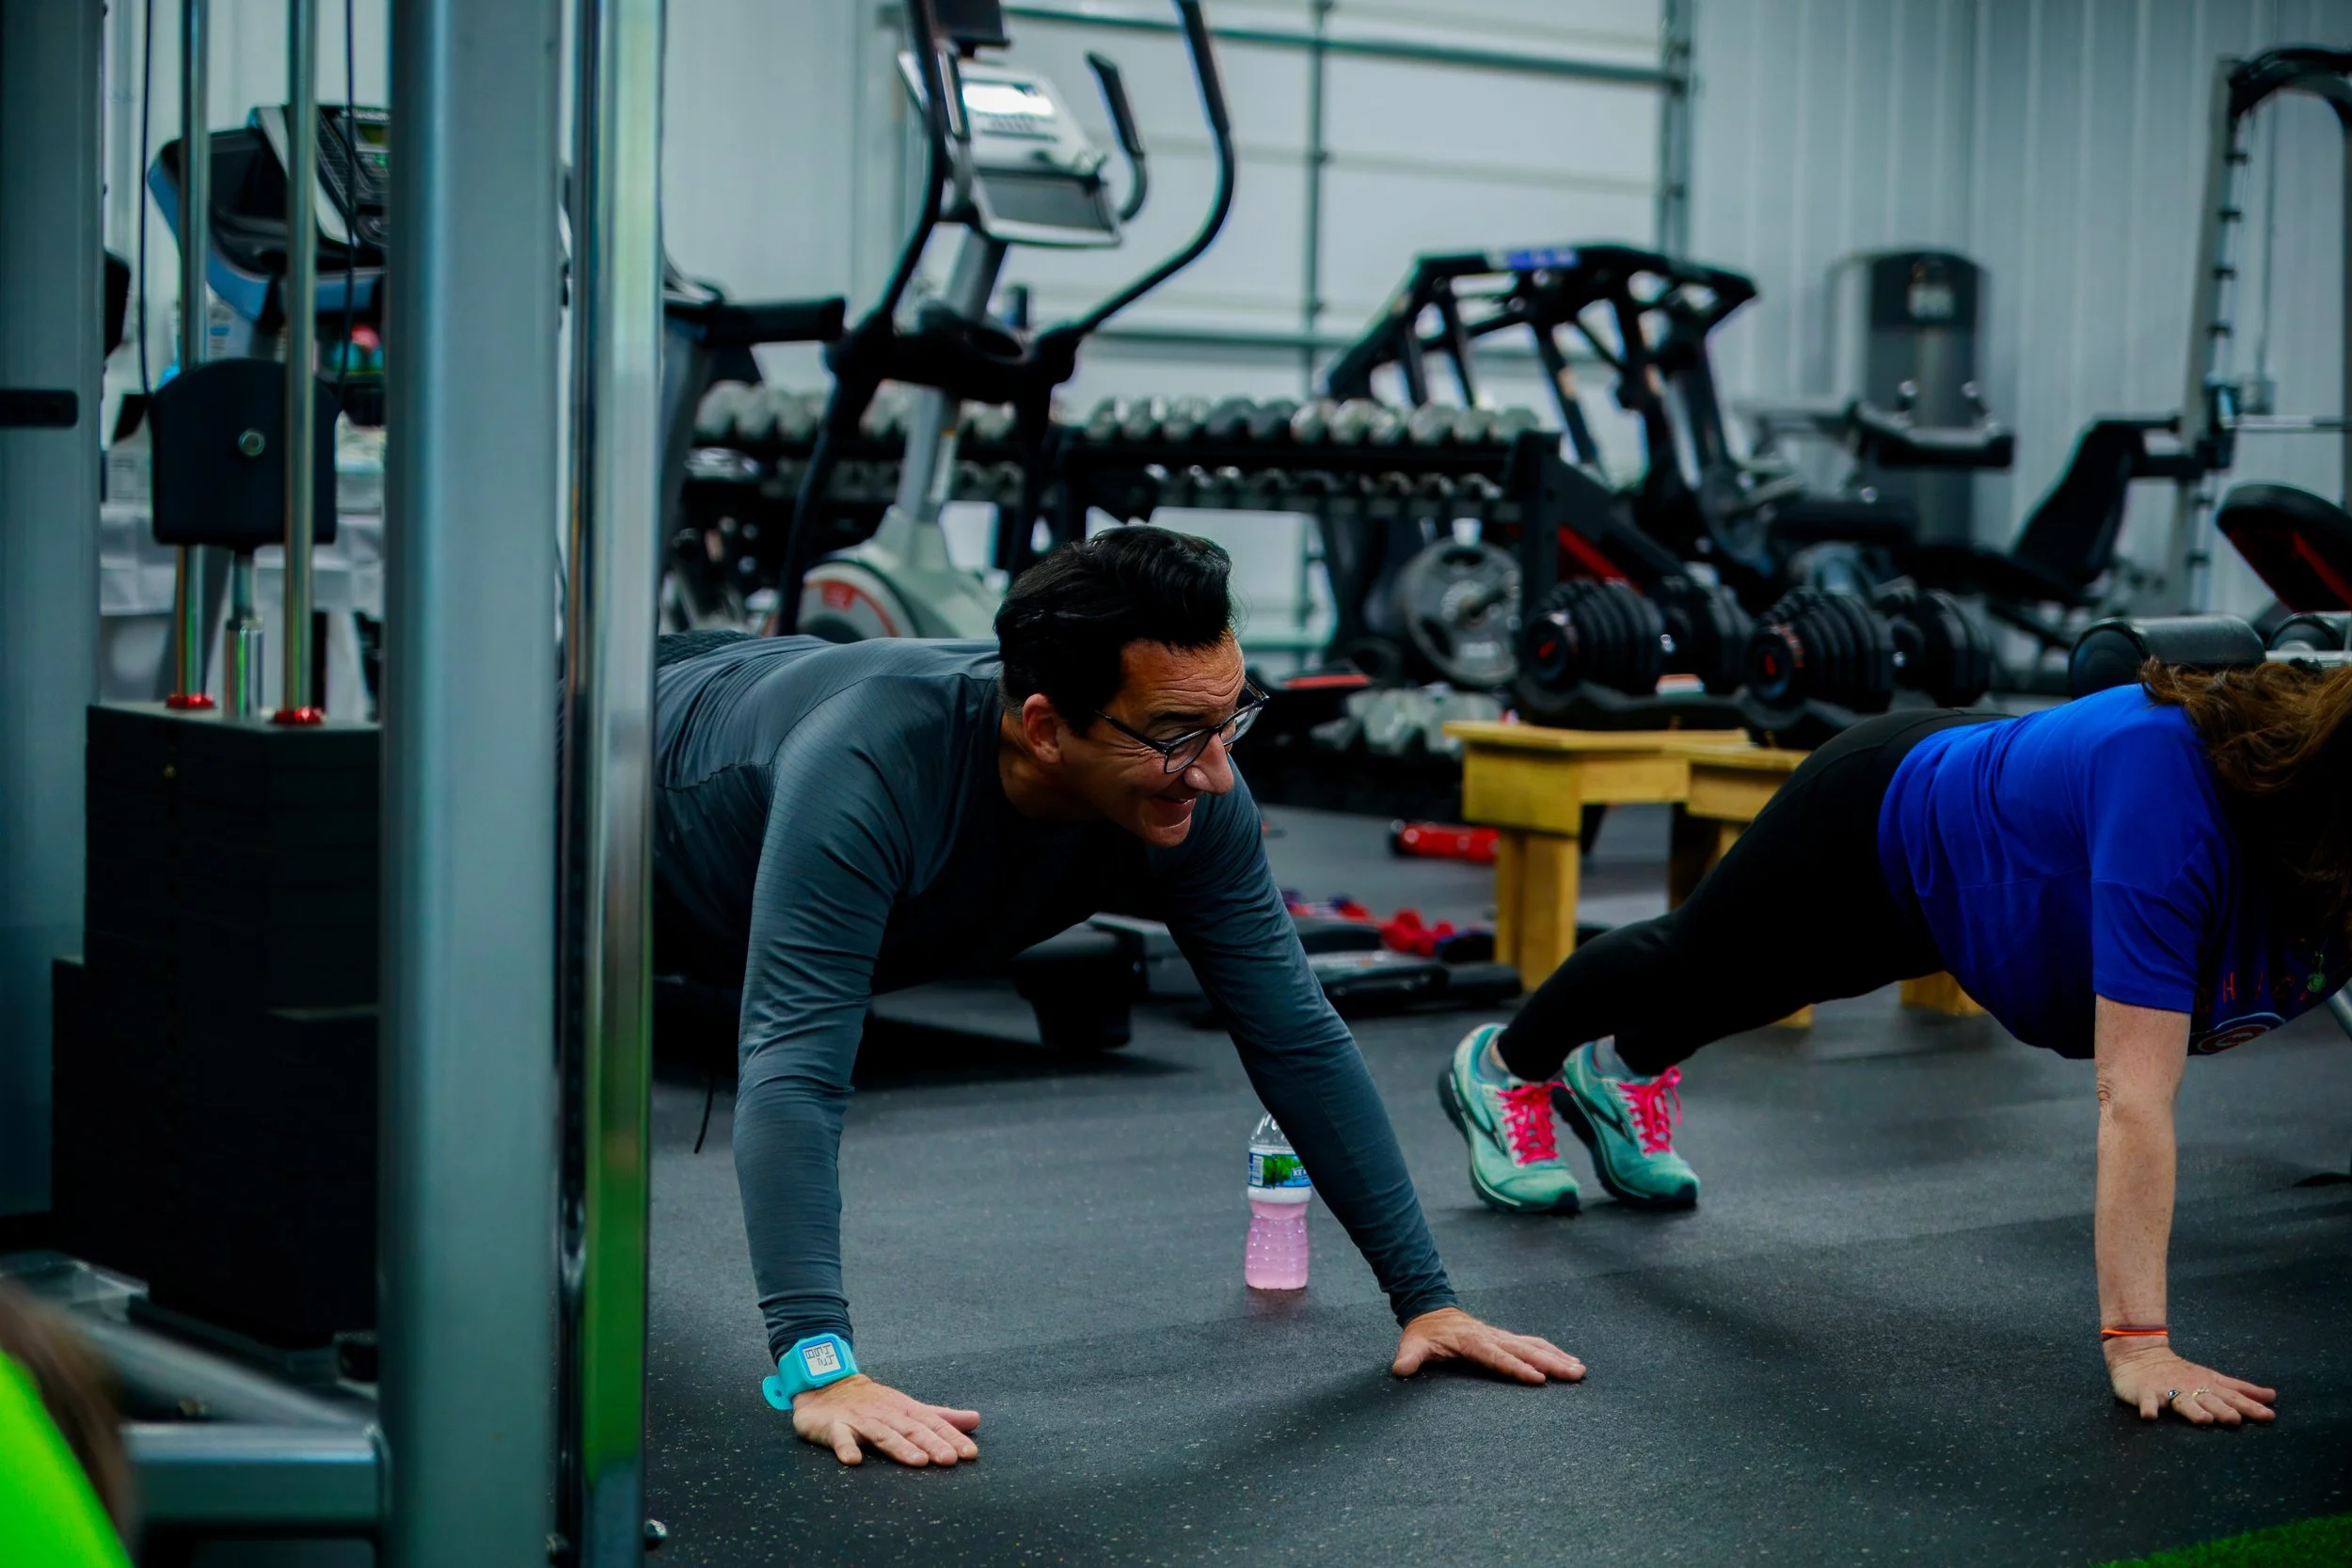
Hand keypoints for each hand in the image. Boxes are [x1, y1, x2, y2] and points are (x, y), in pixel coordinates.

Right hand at [791, 1374, 980, 1465]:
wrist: (826, 1383)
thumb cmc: (872, 1402)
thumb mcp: (908, 1407)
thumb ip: (940, 1416)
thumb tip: (975, 1419)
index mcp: (904, 1409)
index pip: (932, 1423)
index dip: (951, 1437)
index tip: (969, 1454)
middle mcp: (885, 1413)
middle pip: (911, 1429)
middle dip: (931, 1444)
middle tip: (949, 1460)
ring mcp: (859, 1419)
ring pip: (882, 1433)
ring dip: (899, 1447)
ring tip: (918, 1462)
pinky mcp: (834, 1426)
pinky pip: (839, 1437)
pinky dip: (846, 1447)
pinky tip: (853, 1460)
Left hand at [1390, 1307, 1584, 1384]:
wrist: (1431, 1311)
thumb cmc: (1424, 1334)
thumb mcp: (1413, 1344)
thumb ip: (1409, 1358)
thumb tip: (1400, 1370)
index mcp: (1473, 1342)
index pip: (1498, 1358)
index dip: (1517, 1369)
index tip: (1539, 1380)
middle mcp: (1492, 1337)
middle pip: (1525, 1352)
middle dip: (1552, 1363)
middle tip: (1576, 1374)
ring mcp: (1502, 1336)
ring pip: (1535, 1346)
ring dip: (1558, 1357)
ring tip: (1581, 1370)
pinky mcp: (1507, 1338)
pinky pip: (1533, 1344)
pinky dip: (1553, 1351)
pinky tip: (1569, 1360)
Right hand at [2105, 1341, 2275, 1426]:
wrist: (2140, 1353)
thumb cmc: (2181, 1373)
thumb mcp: (2213, 1379)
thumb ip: (2241, 1390)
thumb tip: (2272, 1397)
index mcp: (2208, 1385)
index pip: (2233, 1396)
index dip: (2250, 1406)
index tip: (2269, 1417)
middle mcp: (2191, 1388)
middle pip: (2210, 1400)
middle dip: (2223, 1409)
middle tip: (2235, 1420)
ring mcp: (2168, 1390)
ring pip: (2183, 1402)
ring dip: (2193, 1410)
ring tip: (2204, 1420)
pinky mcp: (2146, 1392)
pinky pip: (2147, 1401)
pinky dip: (2148, 1408)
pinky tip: (2150, 1416)